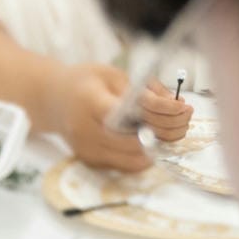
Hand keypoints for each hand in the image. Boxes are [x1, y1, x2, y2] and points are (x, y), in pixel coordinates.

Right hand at [43, 66, 190, 172]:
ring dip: (158, 146)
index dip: (158, 113)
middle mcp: (85, 131)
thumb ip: (141, 88)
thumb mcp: (112, 74)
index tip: (181, 108)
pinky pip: (125, 165)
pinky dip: (144, 155)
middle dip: (165, 132)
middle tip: (185, 121)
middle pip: (134, 141)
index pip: (129, 113)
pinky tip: (155, 141)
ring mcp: (87, 150)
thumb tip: (174, 104)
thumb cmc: (85, 82)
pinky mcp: (91, 161)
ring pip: (133, 158)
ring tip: (174, 131)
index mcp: (90, 103)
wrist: (52, 102)